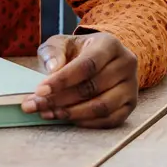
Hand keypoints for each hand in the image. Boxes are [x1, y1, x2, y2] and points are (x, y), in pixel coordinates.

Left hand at [23, 32, 138, 127]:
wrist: (100, 57)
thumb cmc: (77, 50)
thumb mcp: (61, 43)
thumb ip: (53, 52)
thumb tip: (53, 68)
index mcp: (109, 45)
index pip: (87, 65)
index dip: (62, 80)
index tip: (39, 91)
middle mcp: (125, 64)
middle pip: (92, 87)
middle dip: (59, 99)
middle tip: (35, 105)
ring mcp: (131, 86)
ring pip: (102, 106)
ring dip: (72, 113)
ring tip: (47, 113)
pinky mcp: (131, 104)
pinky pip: (110, 119)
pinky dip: (87, 122)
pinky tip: (66, 119)